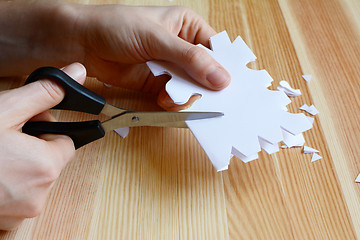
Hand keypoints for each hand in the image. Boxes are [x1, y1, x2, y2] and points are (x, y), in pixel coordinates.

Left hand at [0, 2, 229, 109]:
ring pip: (190, 88)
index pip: (216, 49)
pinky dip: (172, 102)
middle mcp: (181, 47)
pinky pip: (173, 97)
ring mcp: (169, 67)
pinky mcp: (156, 83)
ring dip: (186, 95)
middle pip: (206, 72)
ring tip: (174, 95)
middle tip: (211, 100)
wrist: (82, 44)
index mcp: (187, 26)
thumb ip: (190, 60)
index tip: (233, 86)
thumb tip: (222, 78)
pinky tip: (164, 99)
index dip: (226, 67)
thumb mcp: (158, 38)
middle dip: (206, 86)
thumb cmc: (117, 27)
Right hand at [0, 63, 85, 230]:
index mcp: (46, 166)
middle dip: (33, 146)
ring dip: (20, 166)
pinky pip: (19, 197)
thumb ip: (44, 93)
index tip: (27, 124)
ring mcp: (23, 211)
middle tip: (7, 138)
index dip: (47, 129)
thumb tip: (77, 72)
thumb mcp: (5, 110)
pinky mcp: (7, 221)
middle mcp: (40, 194)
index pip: (67, 142)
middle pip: (51, 160)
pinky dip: (9, 186)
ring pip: (34, 179)